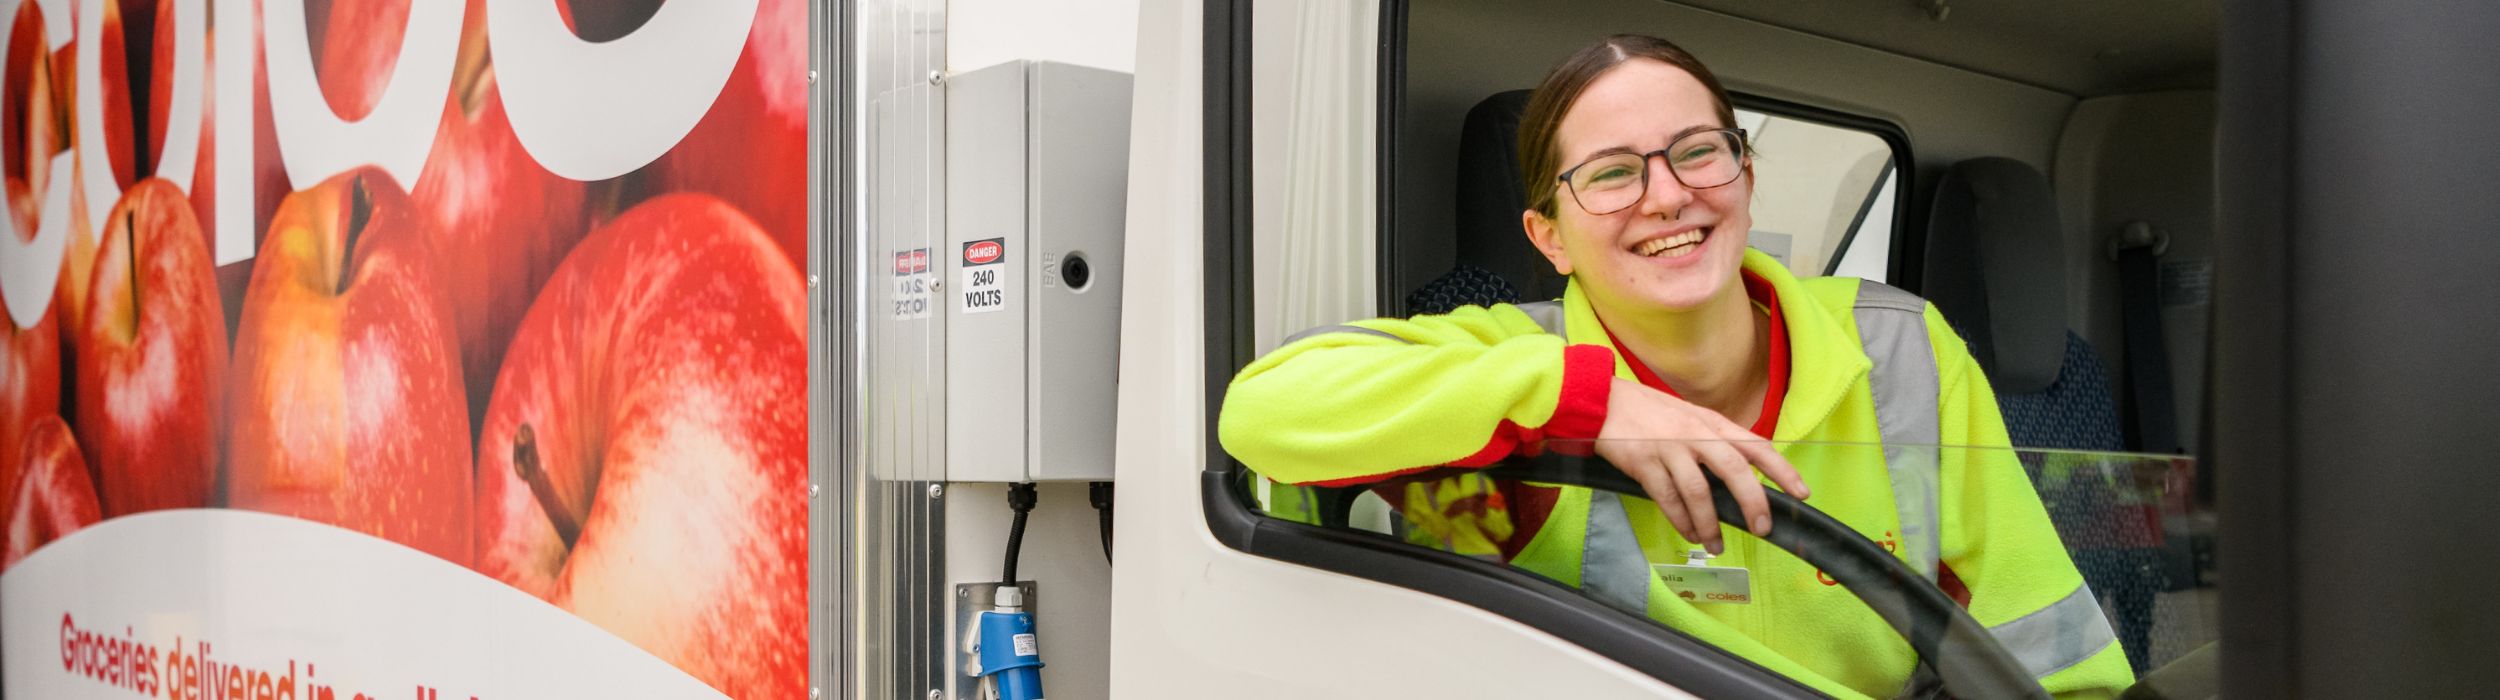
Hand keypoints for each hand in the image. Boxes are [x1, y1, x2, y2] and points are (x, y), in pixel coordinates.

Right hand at [1593, 378, 1809, 553]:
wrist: (1603, 402)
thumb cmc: (1650, 413)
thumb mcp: (1690, 417)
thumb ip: (1714, 441)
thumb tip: (1741, 475)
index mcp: (1712, 423)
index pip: (1756, 446)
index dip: (1782, 470)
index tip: (1801, 494)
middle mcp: (1695, 434)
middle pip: (1733, 470)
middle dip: (1752, 502)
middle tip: (1762, 528)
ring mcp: (1669, 448)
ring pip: (1699, 492)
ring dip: (1710, 524)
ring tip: (1716, 544)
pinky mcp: (1643, 463)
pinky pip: (1668, 499)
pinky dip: (1681, 521)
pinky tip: (1689, 533)